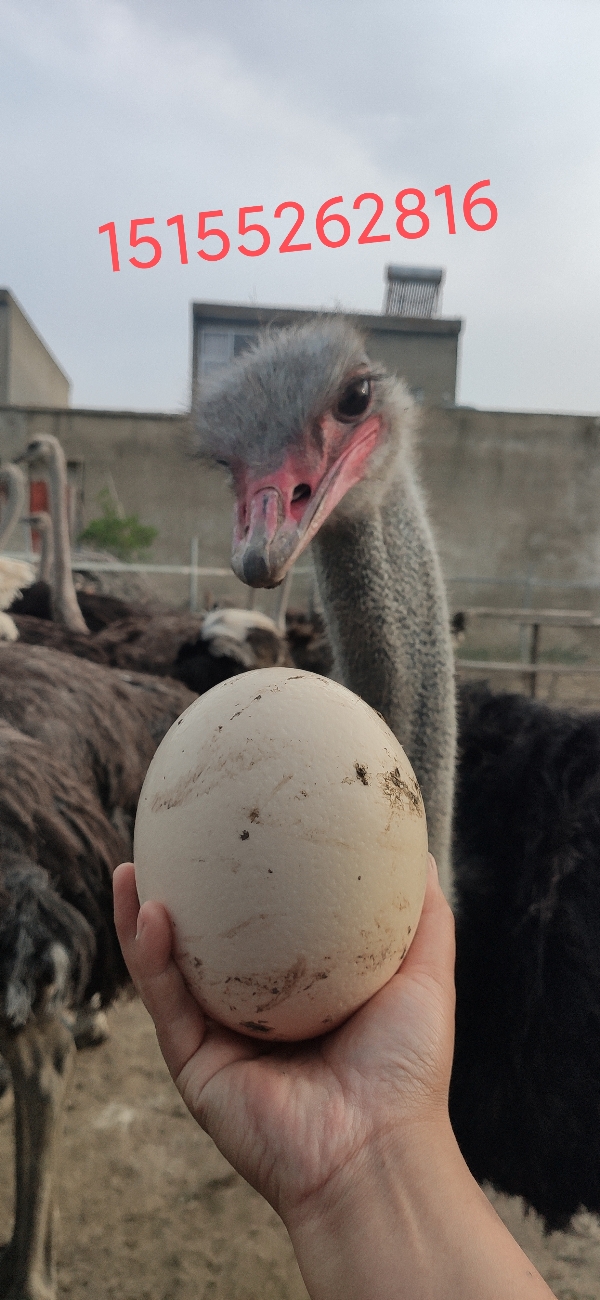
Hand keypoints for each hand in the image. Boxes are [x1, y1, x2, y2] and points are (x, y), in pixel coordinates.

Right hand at [113, 856, 455, 1228]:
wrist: (376, 1150)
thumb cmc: (407, 1069)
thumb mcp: (424, 976)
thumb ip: (423, 918)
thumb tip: (417, 855)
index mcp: (300, 995)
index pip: (262, 932)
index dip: (243, 885)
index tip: (233, 831)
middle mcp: (255, 1015)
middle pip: (205, 945)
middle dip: (178, 895)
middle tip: (166, 841)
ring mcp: (220, 1039)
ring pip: (169, 968)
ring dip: (142, 917)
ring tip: (131, 867)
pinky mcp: (194, 1064)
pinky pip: (165, 1002)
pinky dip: (150, 957)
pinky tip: (149, 910)